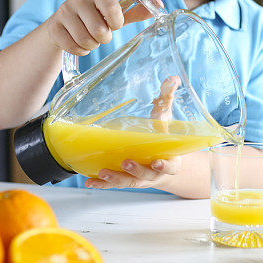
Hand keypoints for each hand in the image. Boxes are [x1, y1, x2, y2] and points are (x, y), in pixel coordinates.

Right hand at [44, 0, 160, 55]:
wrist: (62, 24)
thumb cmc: (94, 17)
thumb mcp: (114, 14)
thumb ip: (135, 11)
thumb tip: (159, 5)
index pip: (113, 9)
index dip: (116, 22)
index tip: (114, 24)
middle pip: (100, 30)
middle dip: (103, 38)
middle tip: (100, 34)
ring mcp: (63, 12)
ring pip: (86, 40)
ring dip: (91, 45)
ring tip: (90, 38)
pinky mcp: (53, 27)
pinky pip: (72, 47)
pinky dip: (79, 50)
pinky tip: (78, 43)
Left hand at [84, 76, 182, 190]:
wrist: (164, 161)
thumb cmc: (164, 137)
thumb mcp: (167, 118)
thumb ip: (168, 99)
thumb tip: (173, 78)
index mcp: (169, 160)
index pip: (170, 165)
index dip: (164, 165)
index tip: (158, 162)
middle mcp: (154, 173)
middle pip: (146, 175)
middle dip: (136, 170)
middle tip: (126, 162)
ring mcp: (139, 179)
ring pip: (128, 182)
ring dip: (116, 178)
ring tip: (103, 172)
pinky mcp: (126, 180)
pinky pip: (113, 184)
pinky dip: (102, 183)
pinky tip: (90, 181)